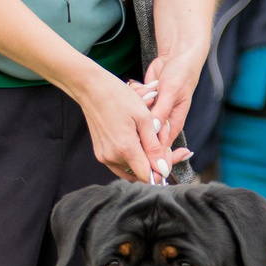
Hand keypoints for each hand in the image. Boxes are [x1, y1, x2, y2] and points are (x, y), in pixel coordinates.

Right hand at [75, 69, 172, 184]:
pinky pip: (121, 165)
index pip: (149, 176)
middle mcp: (112, 157)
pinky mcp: (100, 154)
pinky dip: (133, 160)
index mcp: (126, 149)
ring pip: (131, 170)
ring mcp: (104, 157)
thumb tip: (163, 170)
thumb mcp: (144, 119)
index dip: (163, 170)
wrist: (92, 89)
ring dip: (145, 162)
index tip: (173, 156)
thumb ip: (154, 146)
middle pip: (141, 174)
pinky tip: (141, 144)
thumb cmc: (120, 98)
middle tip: (170, 149)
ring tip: (154, 143)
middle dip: (157, 165)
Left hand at [134, 45, 205, 173]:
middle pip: (147, 136)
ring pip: (138, 120)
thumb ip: (162, 111)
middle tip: (132, 115)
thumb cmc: (181, 74)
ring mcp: (153, 112)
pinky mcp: (145, 103)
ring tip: (143, 92)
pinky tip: (140, 86)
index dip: (150, 152)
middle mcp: (163, 120)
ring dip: (136, 108)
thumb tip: (153, 130)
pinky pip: (134, 106)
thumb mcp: (172, 92)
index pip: (162, 145)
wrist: (177, 57)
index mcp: (174, 122)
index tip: (137, 151)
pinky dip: (134, 96)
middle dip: (138, 129)